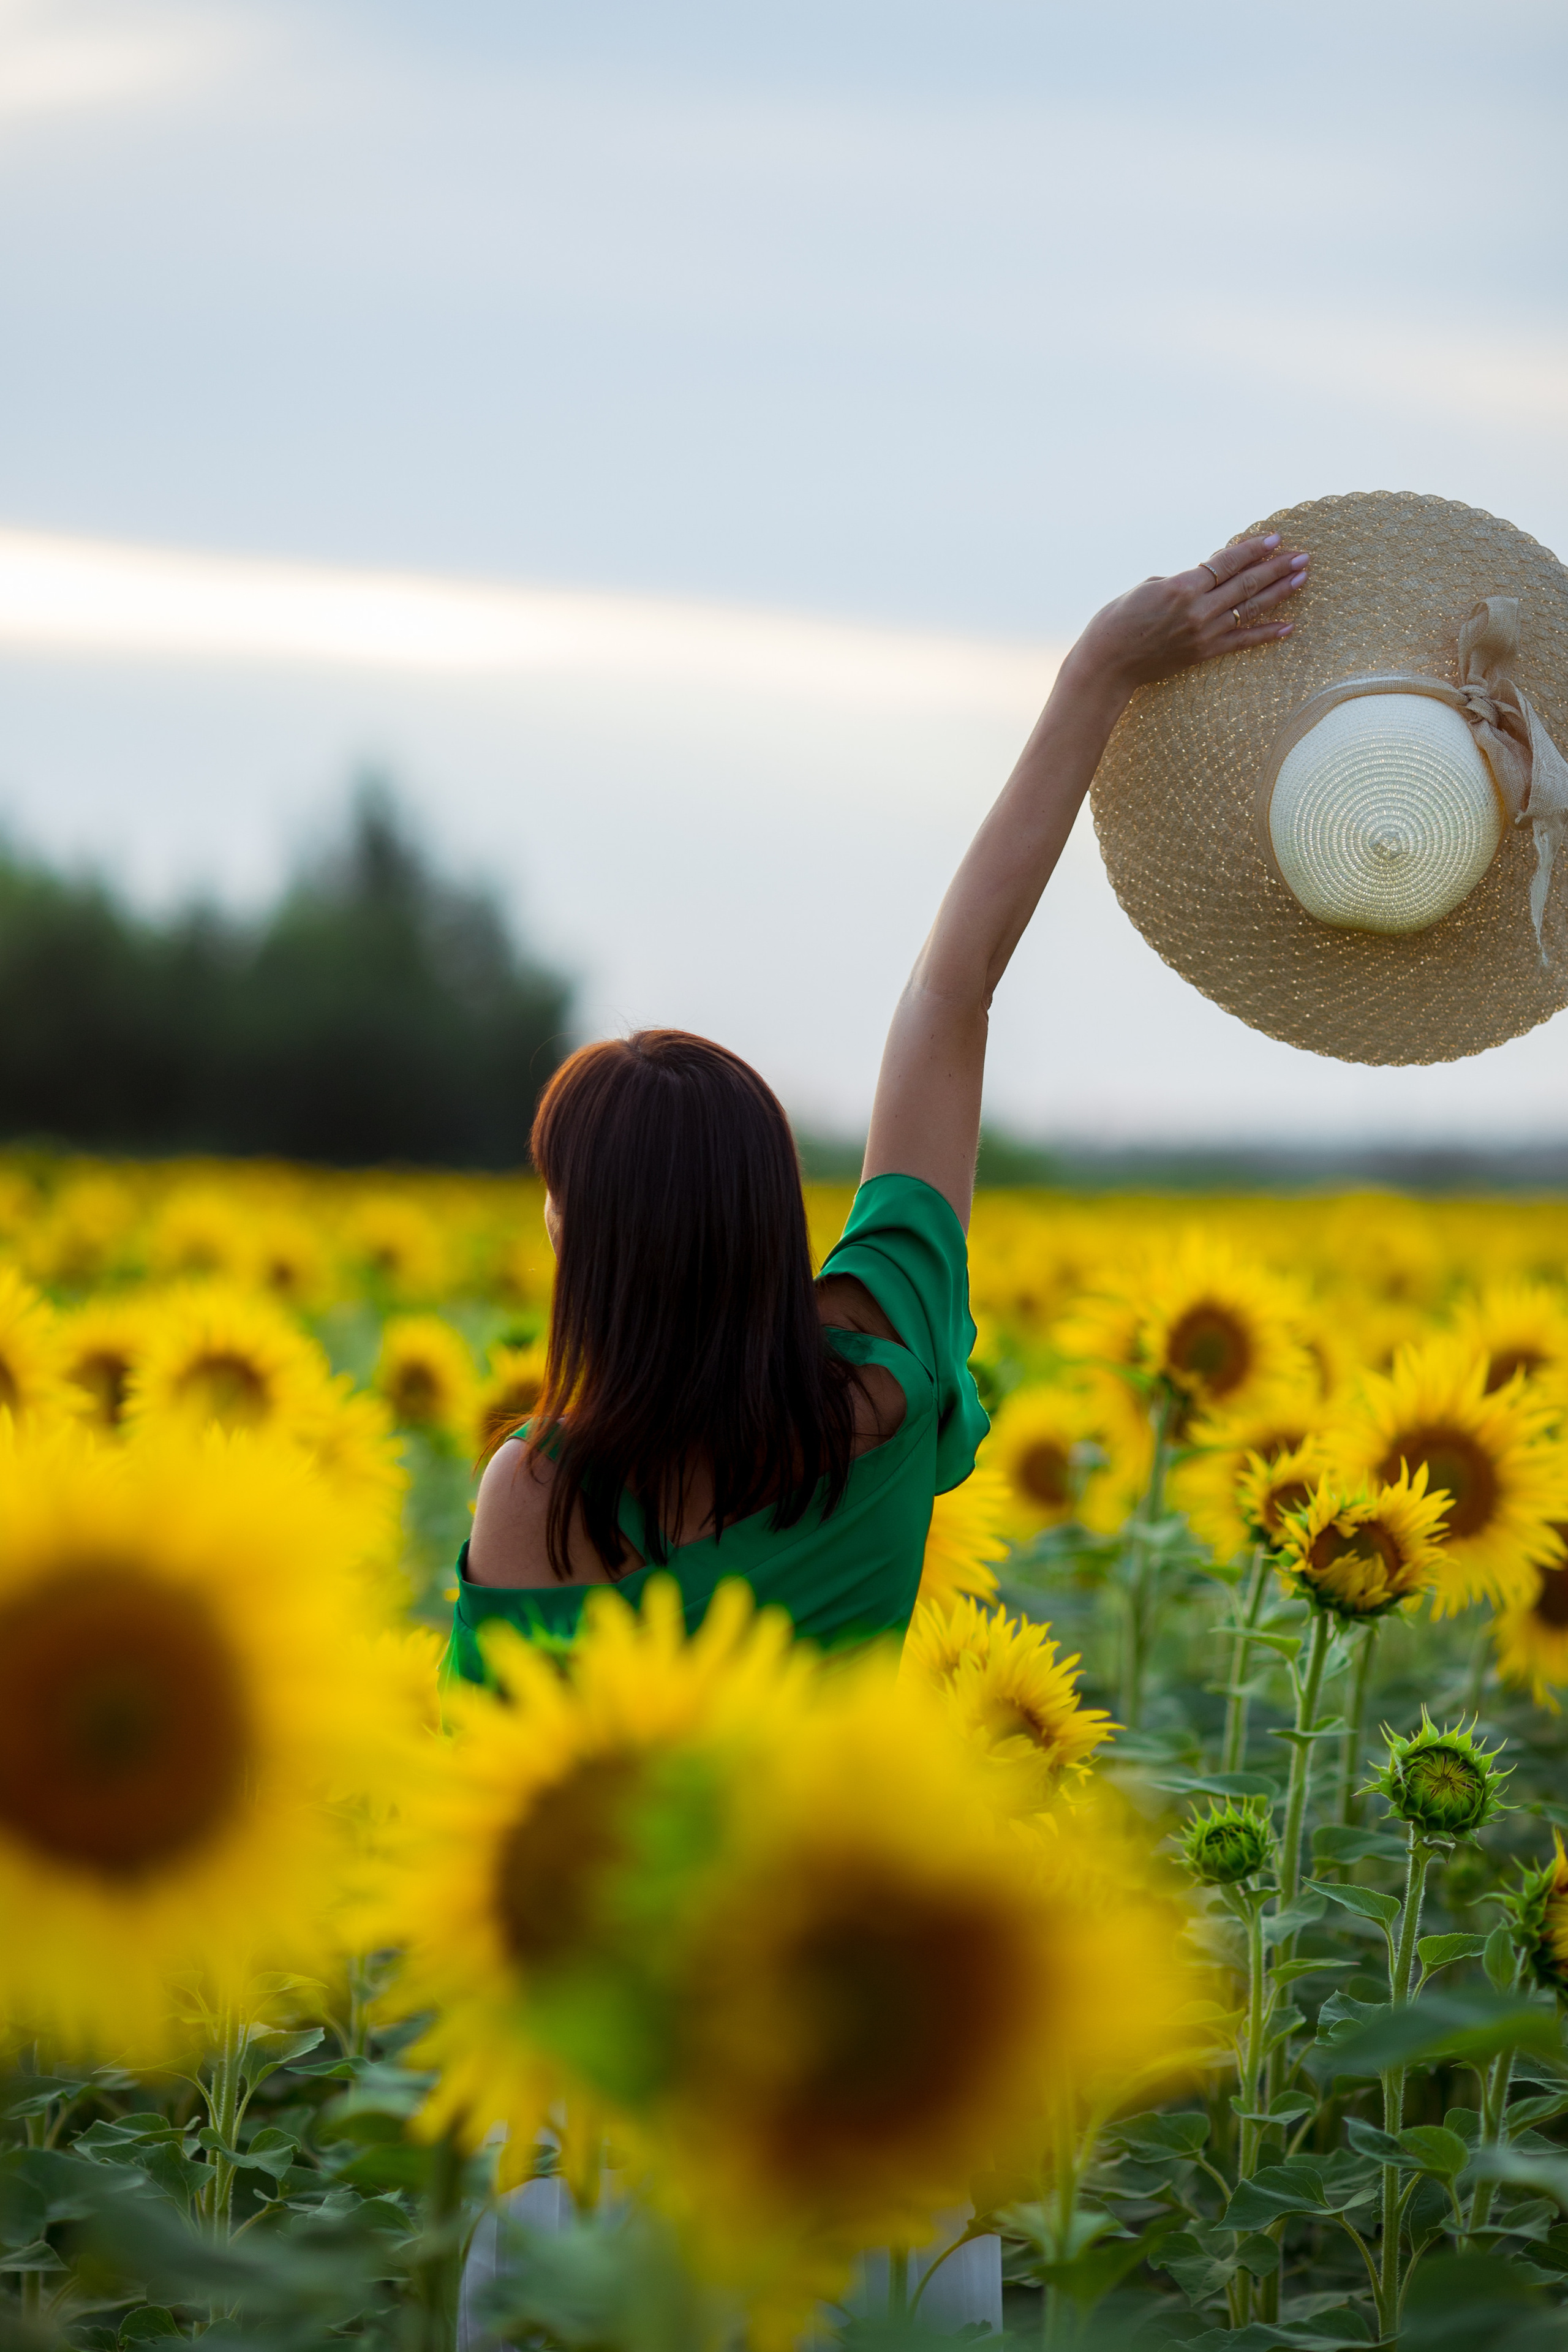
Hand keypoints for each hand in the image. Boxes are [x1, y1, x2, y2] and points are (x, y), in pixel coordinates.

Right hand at [1066, 532, 1308, 694]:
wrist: (1106, 664)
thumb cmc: (1118, 619)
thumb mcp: (1148, 586)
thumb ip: (1183, 580)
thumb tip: (1208, 575)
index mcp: (1182, 587)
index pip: (1227, 562)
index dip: (1252, 549)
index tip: (1274, 538)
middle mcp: (1198, 610)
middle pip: (1246, 583)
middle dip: (1276, 567)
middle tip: (1302, 555)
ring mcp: (1203, 633)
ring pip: (1249, 608)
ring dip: (1279, 593)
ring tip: (1302, 578)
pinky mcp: (1203, 653)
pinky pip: (1242, 642)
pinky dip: (1266, 633)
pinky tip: (1289, 626)